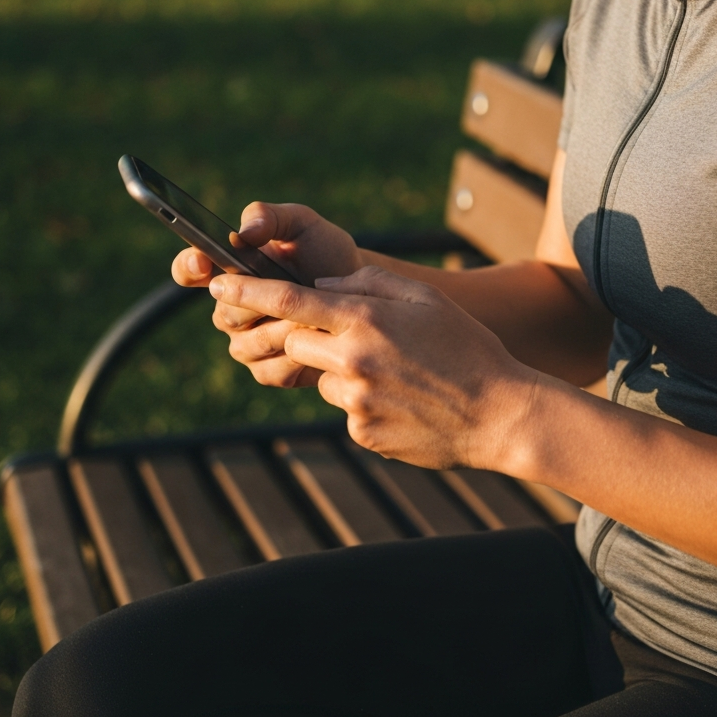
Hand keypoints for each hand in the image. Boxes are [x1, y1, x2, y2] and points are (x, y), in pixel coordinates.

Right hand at [171, 203, 362, 387]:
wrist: (361, 293)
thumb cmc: (326, 252)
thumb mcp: (302, 224)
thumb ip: (270, 216)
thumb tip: (244, 232)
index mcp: (229, 270)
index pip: (189, 269)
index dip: (190, 266)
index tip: (204, 262)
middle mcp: (230, 308)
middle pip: (224, 314)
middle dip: (256, 306)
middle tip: (288, 294)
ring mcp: (247, 342)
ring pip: (246, 346)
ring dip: (280, 332)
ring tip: (310, 319)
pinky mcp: (269, 369)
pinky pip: (269, 370)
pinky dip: (294, 358)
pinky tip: (317, 344)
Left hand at [208, 265, 538, 470]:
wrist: (500, 414)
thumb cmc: (467, 348)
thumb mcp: (425, 300)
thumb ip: (368, 285)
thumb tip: (322, 289)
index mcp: (367, 319)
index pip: (287, 300)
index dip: (245, 290)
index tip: (216, 284)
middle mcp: (353, 360)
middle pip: (295, 341)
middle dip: (310, 335)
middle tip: (357, 337)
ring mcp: (355, 401)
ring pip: (322, 377)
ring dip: (343, 371)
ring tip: (398, 375)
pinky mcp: (362, 432)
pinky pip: (346, 409)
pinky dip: (364, 402)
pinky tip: (404, 401)